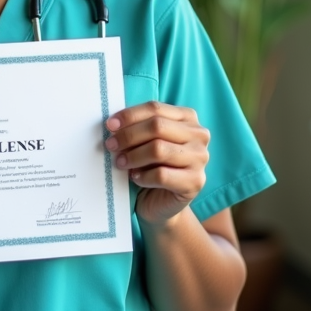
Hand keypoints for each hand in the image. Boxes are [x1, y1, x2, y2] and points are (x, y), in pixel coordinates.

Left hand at [105, 102, 209, 225]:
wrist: (162, 202)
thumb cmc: (151, 166)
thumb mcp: (145, 141)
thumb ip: (137, 128)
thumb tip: (114, 124)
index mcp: (187, 118)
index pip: (155, 108)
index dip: (130, 115)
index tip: (110, 124)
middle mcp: (199, 135)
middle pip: (157, 126)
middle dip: (129, 135)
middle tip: (111, 145)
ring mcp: (200, 158)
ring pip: (158, 150)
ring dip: (133, 156)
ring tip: (121, 163)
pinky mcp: (195, 182)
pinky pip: (161, 175)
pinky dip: (143, 176)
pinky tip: (136, 177)